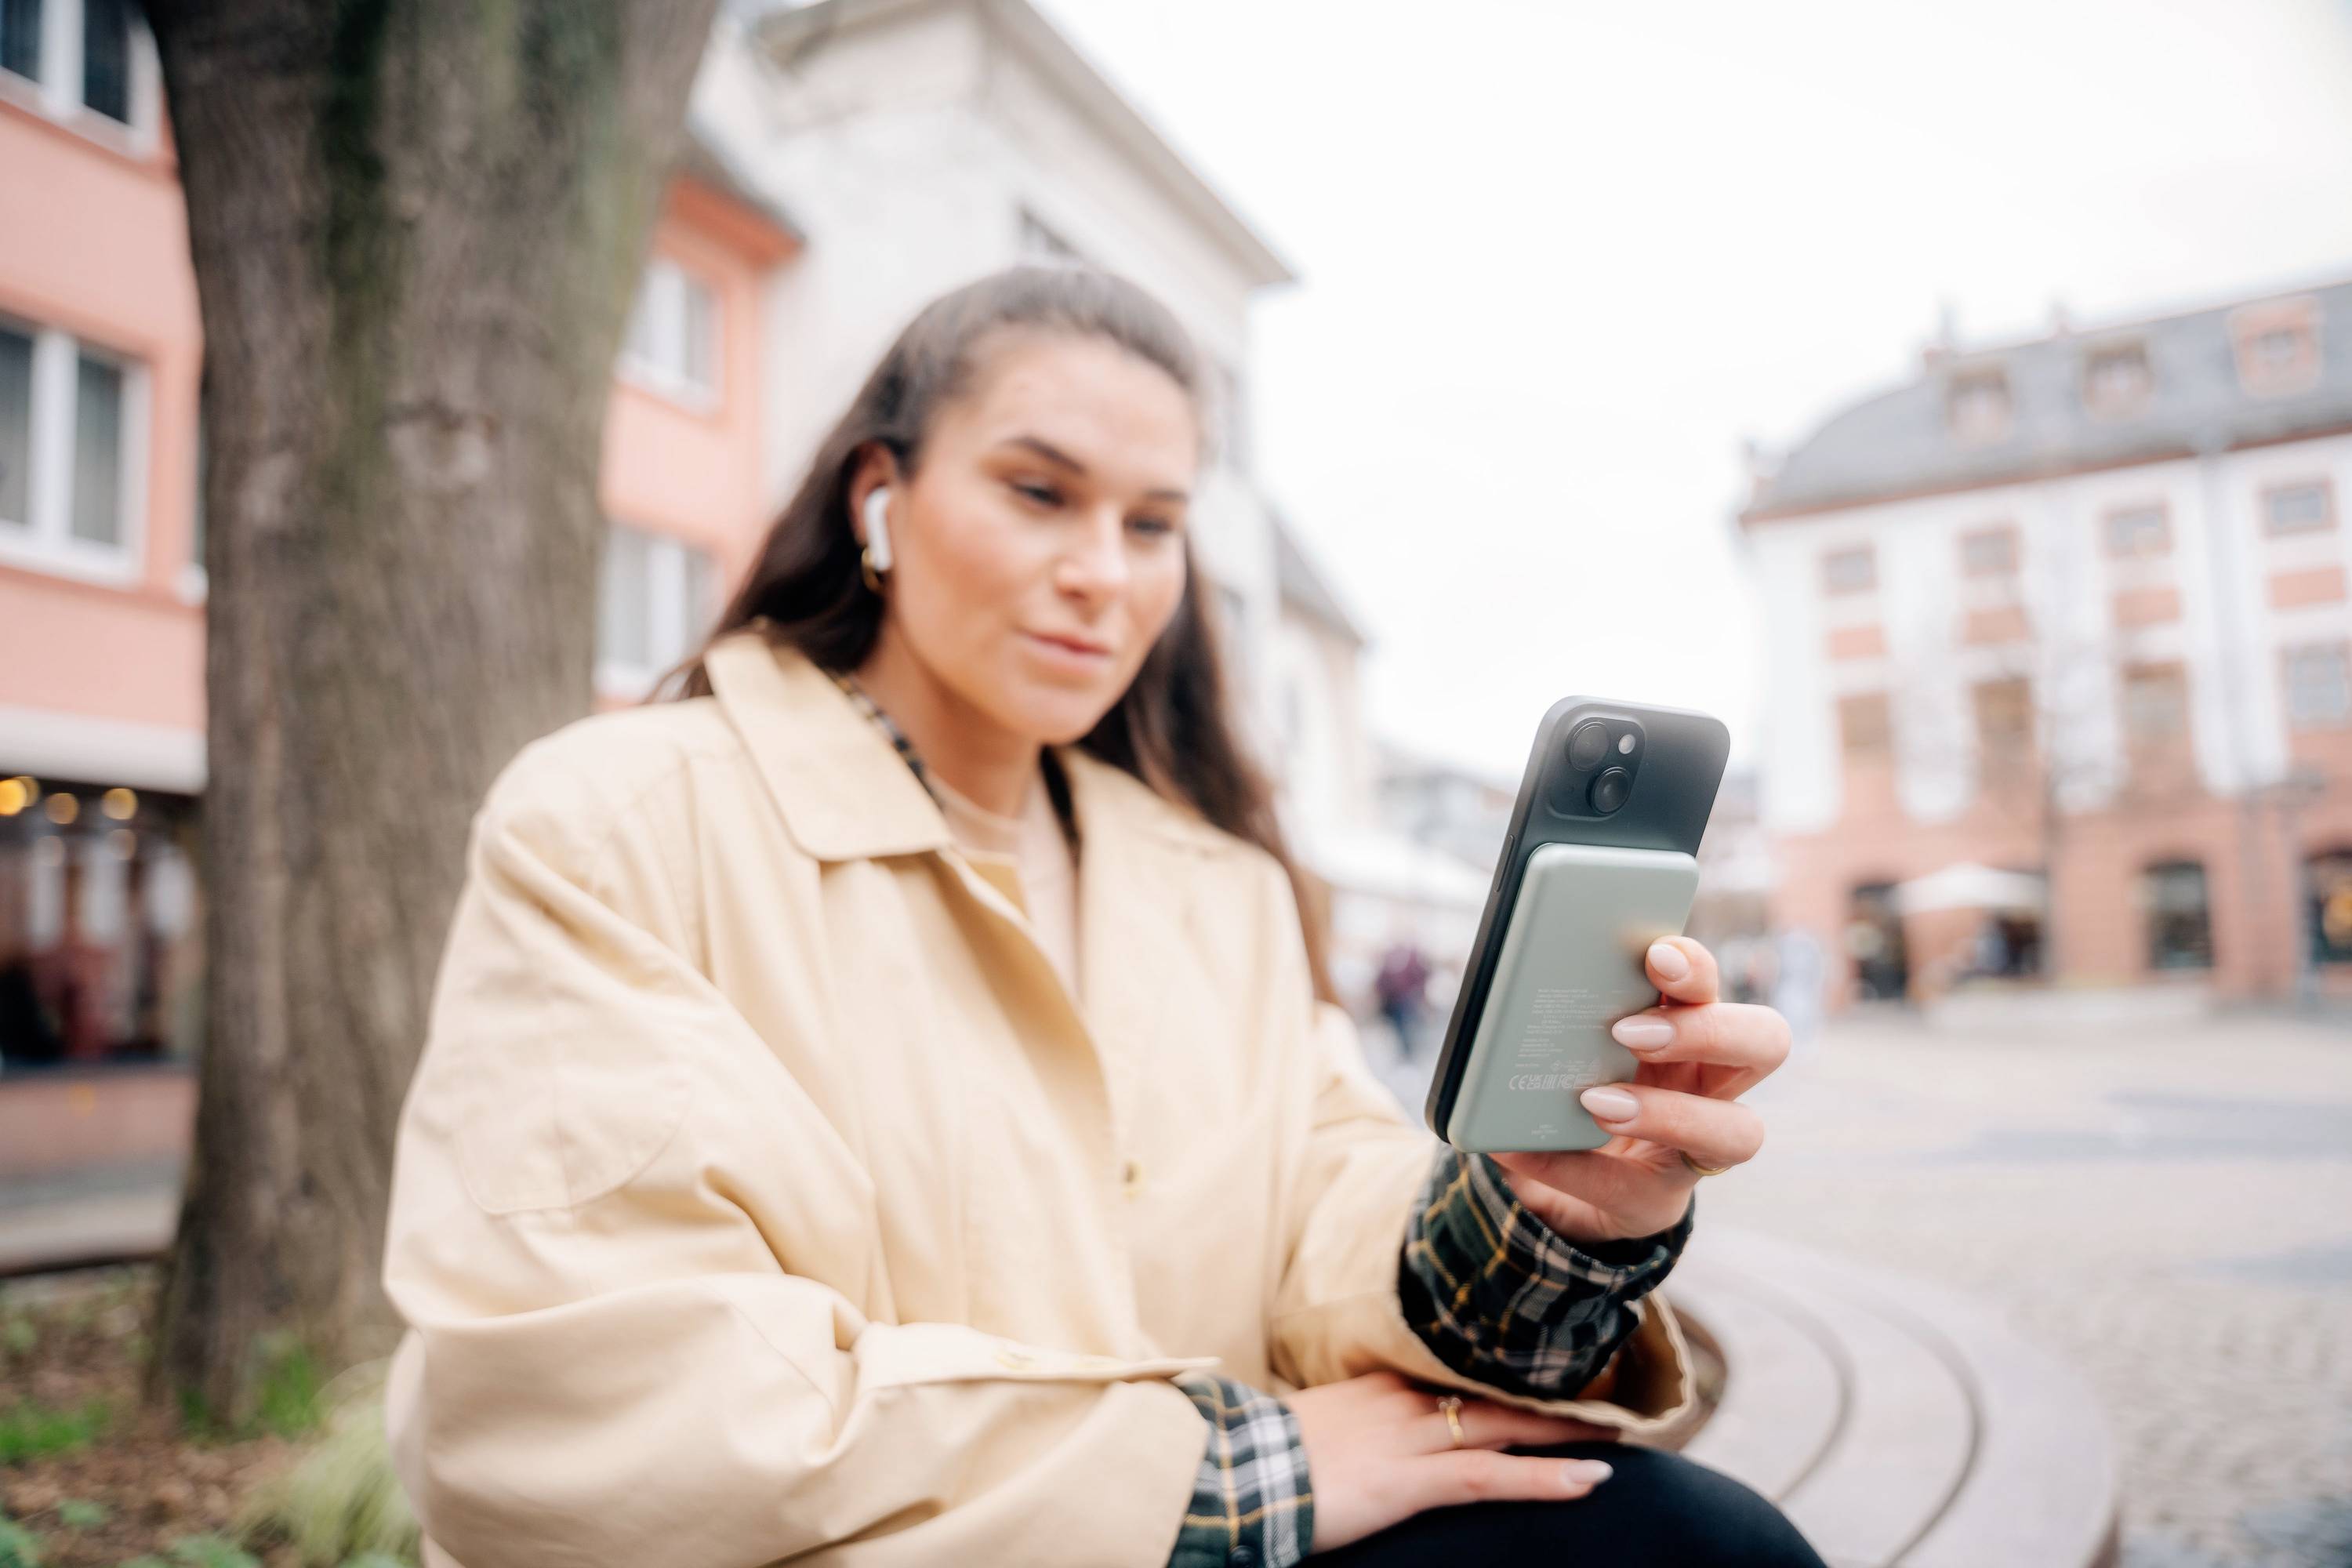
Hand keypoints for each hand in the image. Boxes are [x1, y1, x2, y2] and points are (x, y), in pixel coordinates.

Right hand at [1290, 1371, 1621, 1553]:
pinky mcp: (1411, 1481)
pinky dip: (1544, 1478)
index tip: (1548, 1364)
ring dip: (1567, 1431)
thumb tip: (1364, 1434)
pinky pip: (1491, 1477)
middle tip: (1607, 1386)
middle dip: (1552, 1392)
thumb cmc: (1262, 1456)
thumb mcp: (1314, 1425)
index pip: (1459, 1368)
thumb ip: (1351, 1420)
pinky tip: (1589, 1481)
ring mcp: (1410, 1438)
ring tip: (1620, 1433)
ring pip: (1505, 1425)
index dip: (1508, 1369)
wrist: (1233, 1472)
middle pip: (1493, 1389)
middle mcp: (1404, 1399)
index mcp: (1380, 1384)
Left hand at [1488, 935, 1786, 1247]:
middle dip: (1706, 1030)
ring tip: (1594, 1102)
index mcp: (1685, 1021)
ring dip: (1668, 1114)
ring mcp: (1697, 1146)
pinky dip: (1571, 1167)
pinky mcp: (1657, 1199)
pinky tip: (1516, 1148)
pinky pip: (1632, 1189)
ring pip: (1740, 1131)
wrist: (1554, 1170)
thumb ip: (1563, 1013)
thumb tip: (1512, 981)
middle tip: (1628, 1030)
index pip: (1711, 982)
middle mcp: (1712, 1079)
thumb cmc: (1569, 1079)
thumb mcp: (1567, 1040)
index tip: (1655, 954)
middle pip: (1765, 1041)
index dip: (1694, 966)